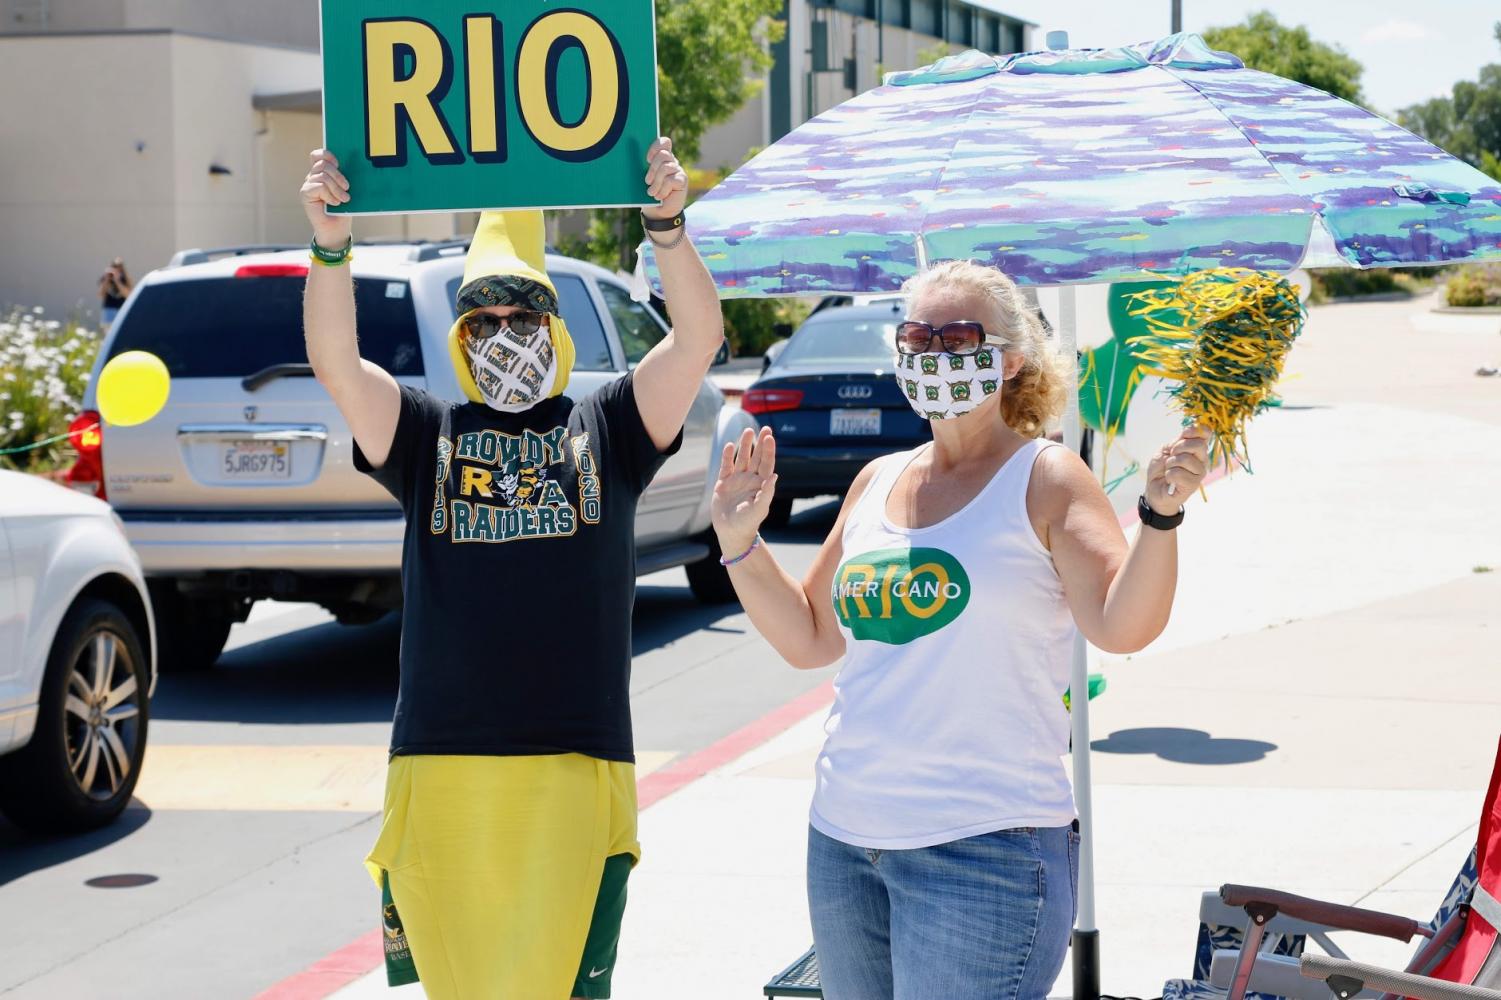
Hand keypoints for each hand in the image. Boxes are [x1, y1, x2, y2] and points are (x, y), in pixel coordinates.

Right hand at [300, 149, 352, 246]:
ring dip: (336, 188)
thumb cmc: (343, 209)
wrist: (337, 229)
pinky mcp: (305, 194)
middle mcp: (313, 177)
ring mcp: (308, 185)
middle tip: (347, 189)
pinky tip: (334, 203)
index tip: (339, 164)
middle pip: (323, 164)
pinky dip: (330, 195)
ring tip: (343, 199)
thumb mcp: (346, 189)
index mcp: (322, 173)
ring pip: (323, 176)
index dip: (328, 155)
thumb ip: (343, 176)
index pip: (318, 155)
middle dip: (338, 176)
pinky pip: (319, 186)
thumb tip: (352, 161)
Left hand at [642, 137, 687, 220]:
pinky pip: (671, 180)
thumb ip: (641, 167)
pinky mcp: (682, 180)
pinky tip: (659, 196)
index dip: (655, 147)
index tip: (647, 159)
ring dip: (656, 182)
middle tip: (647, 181)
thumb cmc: (647, 194)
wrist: (657, 212)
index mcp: (661, 157)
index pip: (664, 142)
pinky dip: (662, 190)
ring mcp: (678, 170)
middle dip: (652, 169)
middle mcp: (671, 161)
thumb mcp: (642, 179)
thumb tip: (630, 157)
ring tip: (651, 192)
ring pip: (666, 168)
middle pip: (663, 155)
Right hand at [712, 426, 776, 553]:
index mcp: (761, 484)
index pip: (766, 463)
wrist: (731, 532)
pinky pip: (726, 466)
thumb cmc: (748, 523)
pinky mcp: (723, 483)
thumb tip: (775, 476)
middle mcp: (750, 479)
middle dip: (760, 443)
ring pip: (742, 458)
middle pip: (756, 457)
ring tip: (747, 431)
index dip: (768, 450)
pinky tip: (729, 445)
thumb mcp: (759, 508)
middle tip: (764, 428)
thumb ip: (766, 492)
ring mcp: (737, 480)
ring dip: (745, 445)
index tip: (769, 437)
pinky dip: (727, 456)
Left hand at [1146, 424, 1209, 514]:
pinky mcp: (1193, 484)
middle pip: (1199, 445)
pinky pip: (1178, 473)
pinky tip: (1170, 479)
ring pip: (1186, 459)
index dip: (1195, 430)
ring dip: (1171, 464)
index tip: (1184, 434)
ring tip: (1169, 469)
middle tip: (1171, 456)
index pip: (1206, 432)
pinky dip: (1169, 475)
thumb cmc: (1161, 468)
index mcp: (1197, 448)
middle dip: (1179, 448)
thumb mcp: (1167, 449)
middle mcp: (1202, 459)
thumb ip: (1179, 440)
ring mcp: (1199, 472)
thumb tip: (1193, 428)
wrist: (1154, 487)